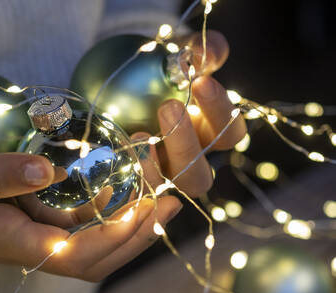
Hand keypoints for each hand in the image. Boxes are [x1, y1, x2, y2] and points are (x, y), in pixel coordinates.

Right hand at [0, 153, 180, 280]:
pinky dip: (105, 199)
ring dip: (128, 213)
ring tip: (156, 179)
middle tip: (170, 197)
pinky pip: (79, 215)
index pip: (78, 256)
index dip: (117, 237)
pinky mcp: (35, 215)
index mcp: (15, 245)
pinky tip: (123, 174)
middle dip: (137, 232)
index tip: (147, 207)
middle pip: (98, 254)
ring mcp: (36, 231)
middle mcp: (34, 244)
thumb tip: (48, 170)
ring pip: (94, 235)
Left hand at [132, 30, 246, 196]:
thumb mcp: (183, 55)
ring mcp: (157, 176)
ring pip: (164, 189)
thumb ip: (202, 52)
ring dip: (153, 167)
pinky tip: (113, 149)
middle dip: (185, 145)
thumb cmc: (164, 70)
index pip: (229, 133)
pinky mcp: (129, 180)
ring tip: (138, 134)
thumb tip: (203, 54)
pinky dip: (124, 174)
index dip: (219, 110)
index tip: (201, 80)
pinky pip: (130, 191)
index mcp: (209, 135)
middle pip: (198, 177)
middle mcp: (187, 163)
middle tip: (169, 107)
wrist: (126, 84)